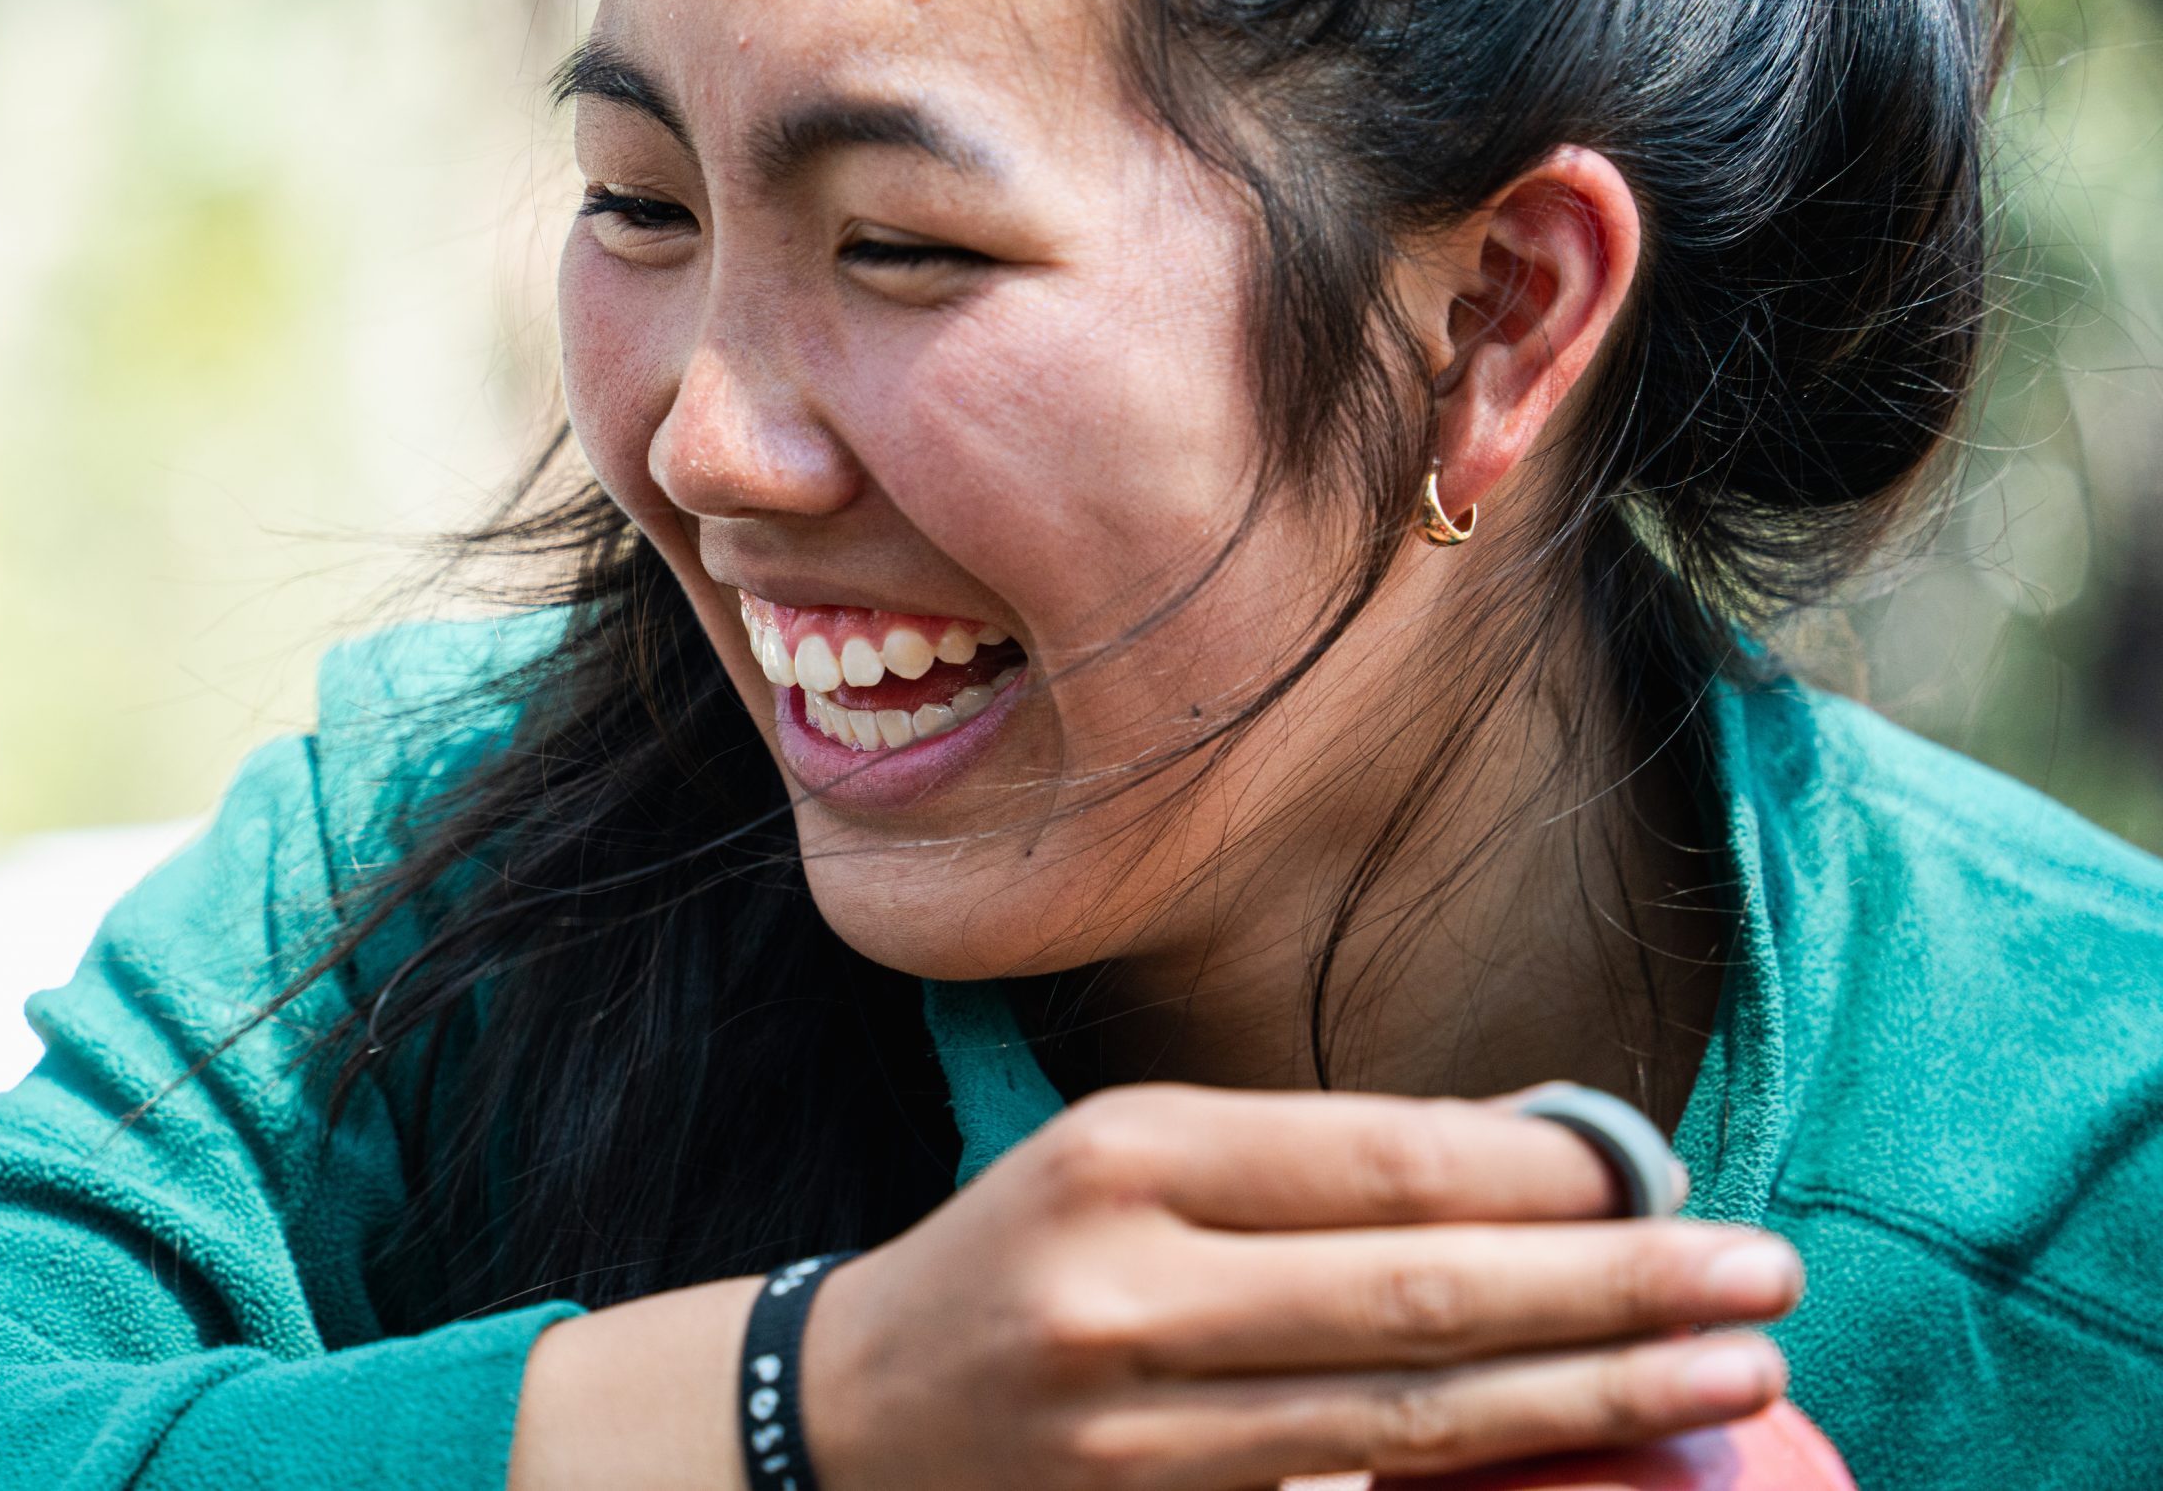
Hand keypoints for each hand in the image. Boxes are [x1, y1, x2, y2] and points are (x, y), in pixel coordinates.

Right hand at [802, 1084, 1799, 1489]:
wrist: (850, 1419)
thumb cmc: (1021, 1260)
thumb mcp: (1132, 1162)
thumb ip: (1313, 1165)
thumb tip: (1539, 1161)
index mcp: (1122, 1156)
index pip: (1371, 1158)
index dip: (1537, 1180)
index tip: (1659, 1184)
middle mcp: (1124, 1288)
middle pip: (1417, 1292)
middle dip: (1614, 1290)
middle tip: (1764, 1278)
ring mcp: (1135, 1434)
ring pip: (1409, 1419)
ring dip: (1590, 1398)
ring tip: (1727, 1375)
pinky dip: (1481, 1483)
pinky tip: (1583, 1462)